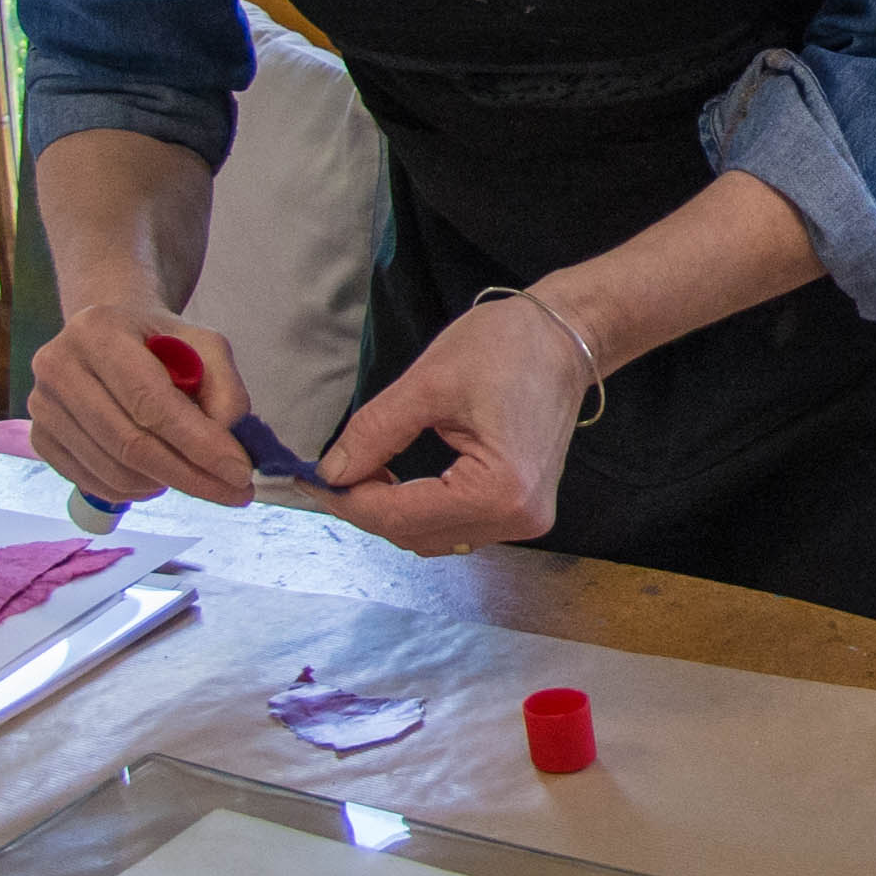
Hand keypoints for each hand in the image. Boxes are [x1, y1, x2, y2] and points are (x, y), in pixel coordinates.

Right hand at [33, 304, 254, 507]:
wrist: (107, 336)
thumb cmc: (160, 342)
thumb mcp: (204, 346)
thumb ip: (225, 387)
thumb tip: (226, 440)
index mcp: (98, 330)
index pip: (150, 401)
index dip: (198, 443)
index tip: (240, 473)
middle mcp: (58, 366)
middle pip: (129, 443)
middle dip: (190, 476)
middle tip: (235, 494)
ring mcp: (41, 405)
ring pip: (112, 470)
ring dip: (165, 484)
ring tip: (197, 476)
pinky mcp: (39, 437)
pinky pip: (92, 482)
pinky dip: (134, 491)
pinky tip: (158, 477)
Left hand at [311, 292, 599, 553]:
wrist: (565, 337)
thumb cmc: (509, 346)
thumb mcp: (428, 383)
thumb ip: (375, 433)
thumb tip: (331, 473)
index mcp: (500, 490)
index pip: (401, 515)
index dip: (348, 499)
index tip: (309, 479)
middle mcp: (516, 519)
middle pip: (414, 534)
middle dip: (365, 507)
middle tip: (329, 472)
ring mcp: (524, 521)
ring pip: (431, 538)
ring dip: (390, 512)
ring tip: (359, 473)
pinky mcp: (521, 512)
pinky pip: (453, 527)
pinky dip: (418, 511)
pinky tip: (394, 483)